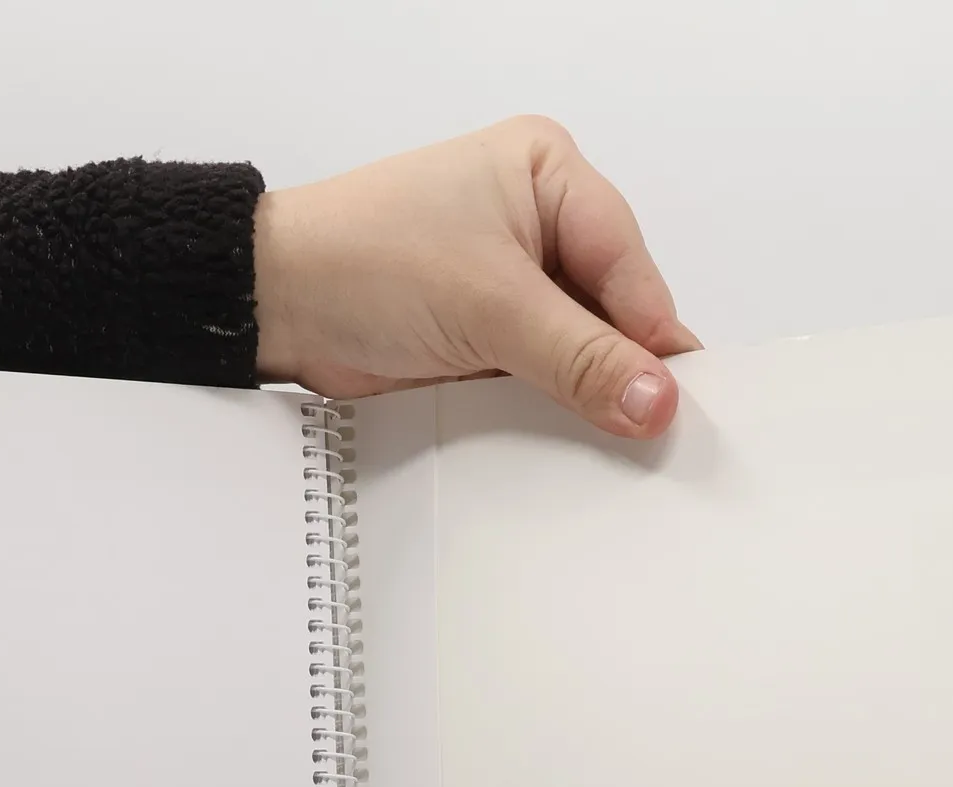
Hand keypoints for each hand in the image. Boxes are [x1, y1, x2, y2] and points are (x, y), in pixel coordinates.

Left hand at [254, 117, 699, 438]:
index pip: (630, 266)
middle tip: (648, 434)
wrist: (277, 305)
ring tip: (607, 445)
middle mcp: (536, 221)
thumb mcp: (489, 307)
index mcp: (549, 174)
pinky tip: (559, 443)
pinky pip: (537, 378)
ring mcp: (509, 283)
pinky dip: (545, 411)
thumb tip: (654, 398)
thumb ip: (578, 357)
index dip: (652, 339)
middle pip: (610, 311)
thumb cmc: (362, 262)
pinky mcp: (483, 335)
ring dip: (580, 397)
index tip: (675, 404)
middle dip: (618, 370)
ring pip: (575, 351)